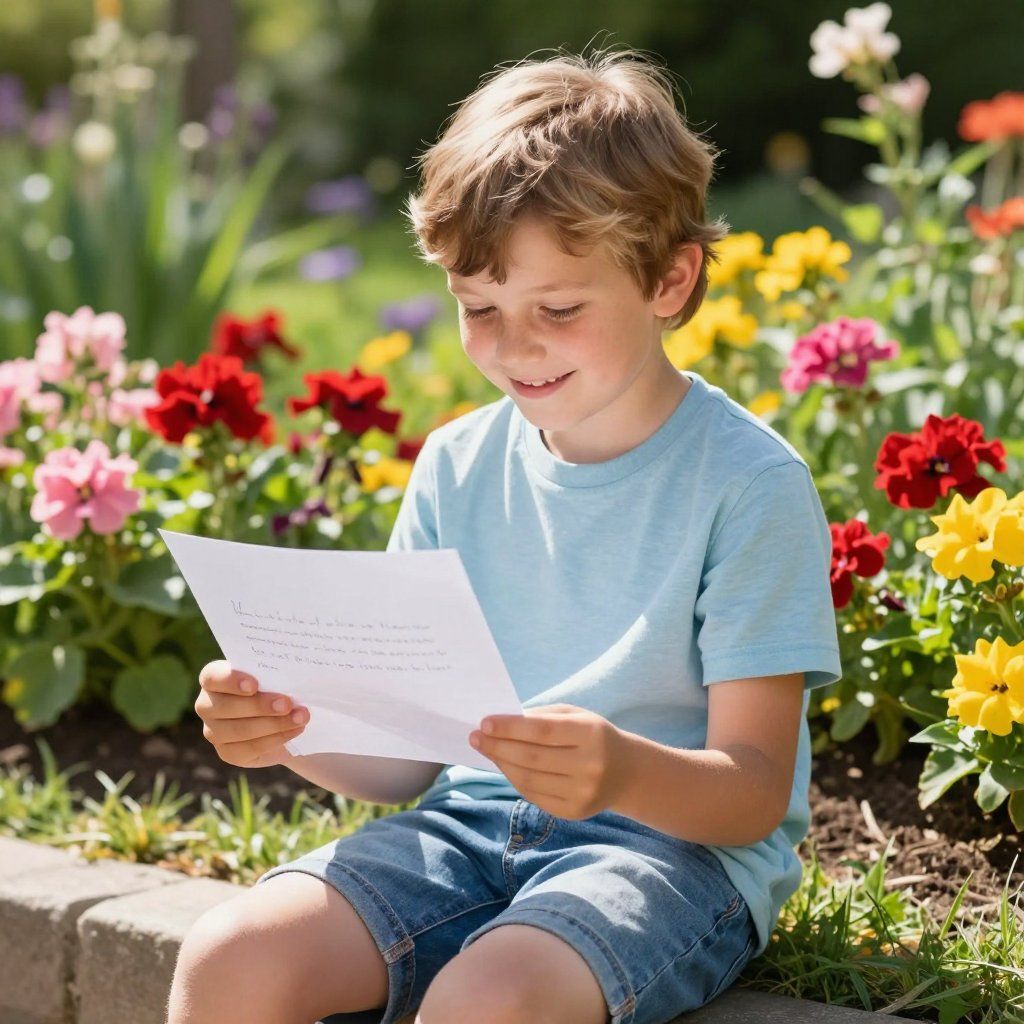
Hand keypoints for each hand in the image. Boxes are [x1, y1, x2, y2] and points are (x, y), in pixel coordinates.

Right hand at [195, 660, 309, 768]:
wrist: (284, 718)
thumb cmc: (276, 686)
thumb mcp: (276, 675)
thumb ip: (276, 671)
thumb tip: (295, 672)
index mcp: (213, 679)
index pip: (212, 677)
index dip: (230, 680)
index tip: (254, 684)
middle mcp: (207, 705)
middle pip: (225, 707)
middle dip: (259, 706)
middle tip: (287, 704)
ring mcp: (214, 731)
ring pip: (239, 730)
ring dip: (274, 724)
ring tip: (300, 717)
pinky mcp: (227, 752)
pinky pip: (249, 748)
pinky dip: (275, 739)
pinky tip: (294, 730)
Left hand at [468, 703, 628, 819]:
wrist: (627, 773)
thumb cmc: (592, 736)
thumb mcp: (575, 716)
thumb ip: (541, 717)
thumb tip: (500, 723)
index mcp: (591, 734)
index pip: (542, 731)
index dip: (510, 727)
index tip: (484, 723)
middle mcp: (589, 765)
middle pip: (532, 757)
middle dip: (498, 746)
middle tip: (475, 737)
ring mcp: (582, 792)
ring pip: (529, 779)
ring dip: (502, 764)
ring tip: (486, 750)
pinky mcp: (574, 812)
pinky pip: (534, 796)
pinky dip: (514, 780)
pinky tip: (504, 767)